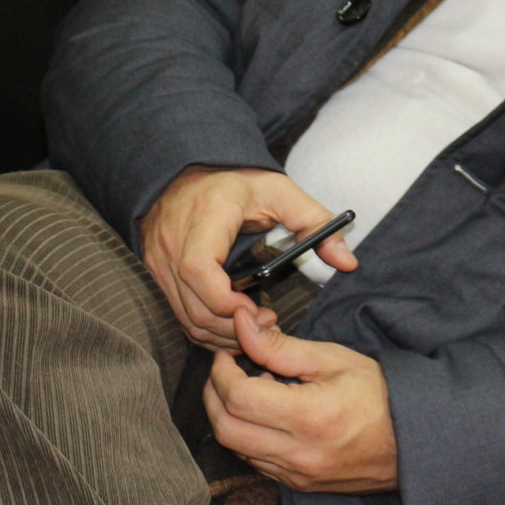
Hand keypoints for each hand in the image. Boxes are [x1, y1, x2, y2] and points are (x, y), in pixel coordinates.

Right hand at [138, 165, 356, 350]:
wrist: (187, 171)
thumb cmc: (235, 183)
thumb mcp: (279, 192)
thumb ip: (315, 223)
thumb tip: (348, 262)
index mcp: (204, 218)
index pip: (198, 269)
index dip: (225, 301)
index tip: (257, 309)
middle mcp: (173, 242)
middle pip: (193, 305)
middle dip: (232, 327)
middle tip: (268, 323)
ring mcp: (158, 260)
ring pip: (185, 317)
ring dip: (220, 333)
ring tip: (255, 326)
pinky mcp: (156, 273)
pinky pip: (178, 314)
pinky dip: (205, 327)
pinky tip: (233, 322)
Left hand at [203, 308, 397, 493]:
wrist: (415, 441)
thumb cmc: (378, 394)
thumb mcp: (331, 358)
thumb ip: (279, 345)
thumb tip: (242, 324)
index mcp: (308, 417)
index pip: (238, 397)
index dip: (221, 371)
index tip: (227, 352)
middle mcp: (298, 454)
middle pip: (225, 429)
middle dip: (213, 395)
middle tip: (224, 370)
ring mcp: (298, 475)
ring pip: (236, 449)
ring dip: (228, 417)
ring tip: (249, 389)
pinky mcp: (299, 486)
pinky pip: (255, 463)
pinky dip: (247, 437)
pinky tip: (265, 415)